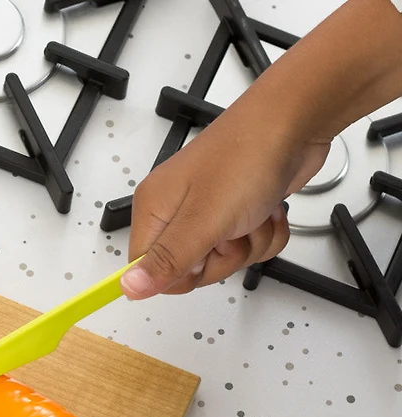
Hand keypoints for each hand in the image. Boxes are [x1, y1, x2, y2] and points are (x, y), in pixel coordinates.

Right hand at [122, 111, 325, 297]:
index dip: (179, 273)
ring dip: (250, 244)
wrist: (296, 122)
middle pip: (190, 271)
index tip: (201, 254)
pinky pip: (249, 248)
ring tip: (254, 212)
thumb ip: (166, 260)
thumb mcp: (202, 220)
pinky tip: (267, 210)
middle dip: (222, 258)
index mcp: (154, 210)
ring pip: (224, 261)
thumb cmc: (246, 157)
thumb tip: (127, 287)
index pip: (148, 270)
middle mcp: (176, 212)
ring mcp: (207, 213)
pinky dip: (265, 235)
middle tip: (231, 229)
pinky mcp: (236, 213)